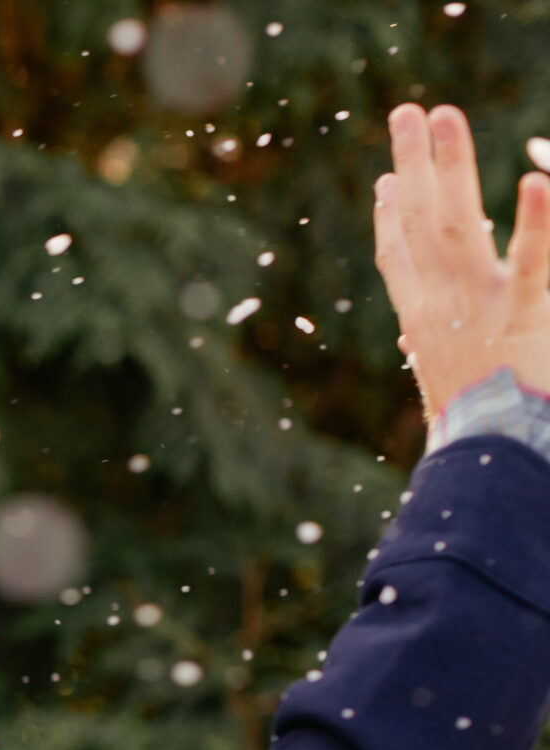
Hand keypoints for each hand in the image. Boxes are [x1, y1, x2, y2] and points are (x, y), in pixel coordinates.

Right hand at [372, 103, 549, 419]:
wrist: (489, 468)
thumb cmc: (475, 442)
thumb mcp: (447, 397)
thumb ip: (439, 360)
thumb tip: (420, 347)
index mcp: (425, 326)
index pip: (399, 262)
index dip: (389, 219)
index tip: (383, 183)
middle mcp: (443, 308)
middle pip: (420, 223)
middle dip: (413, 165)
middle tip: (408, 114)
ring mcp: (479, 309)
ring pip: (457, 224)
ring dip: (449, 166)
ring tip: (444, 117)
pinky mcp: (525, 318)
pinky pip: (532, 263)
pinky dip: (535, 223)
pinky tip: (534, 180)